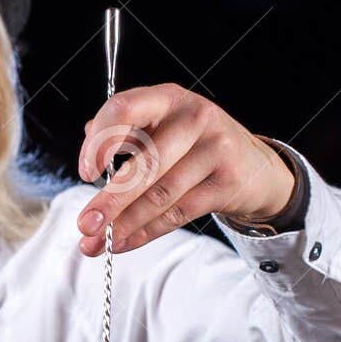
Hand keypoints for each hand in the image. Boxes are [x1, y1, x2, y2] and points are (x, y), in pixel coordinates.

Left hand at [75, 83, 295, 255]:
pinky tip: (125, 242)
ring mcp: (215, 149)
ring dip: (125, 223)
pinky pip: (179, 212)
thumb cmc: (194, 145)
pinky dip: (147, 232)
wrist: (256, 166)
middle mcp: (193, 117)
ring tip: (98, 243)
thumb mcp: (162, 128)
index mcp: (167, 98)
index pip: (125, 109)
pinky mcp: (228, 182)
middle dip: (110, 199)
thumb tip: (88, 147)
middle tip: (85, 224)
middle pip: (145, 163)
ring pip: (160, 194)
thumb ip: (125, 133)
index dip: (100, 141)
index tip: (84, 172)